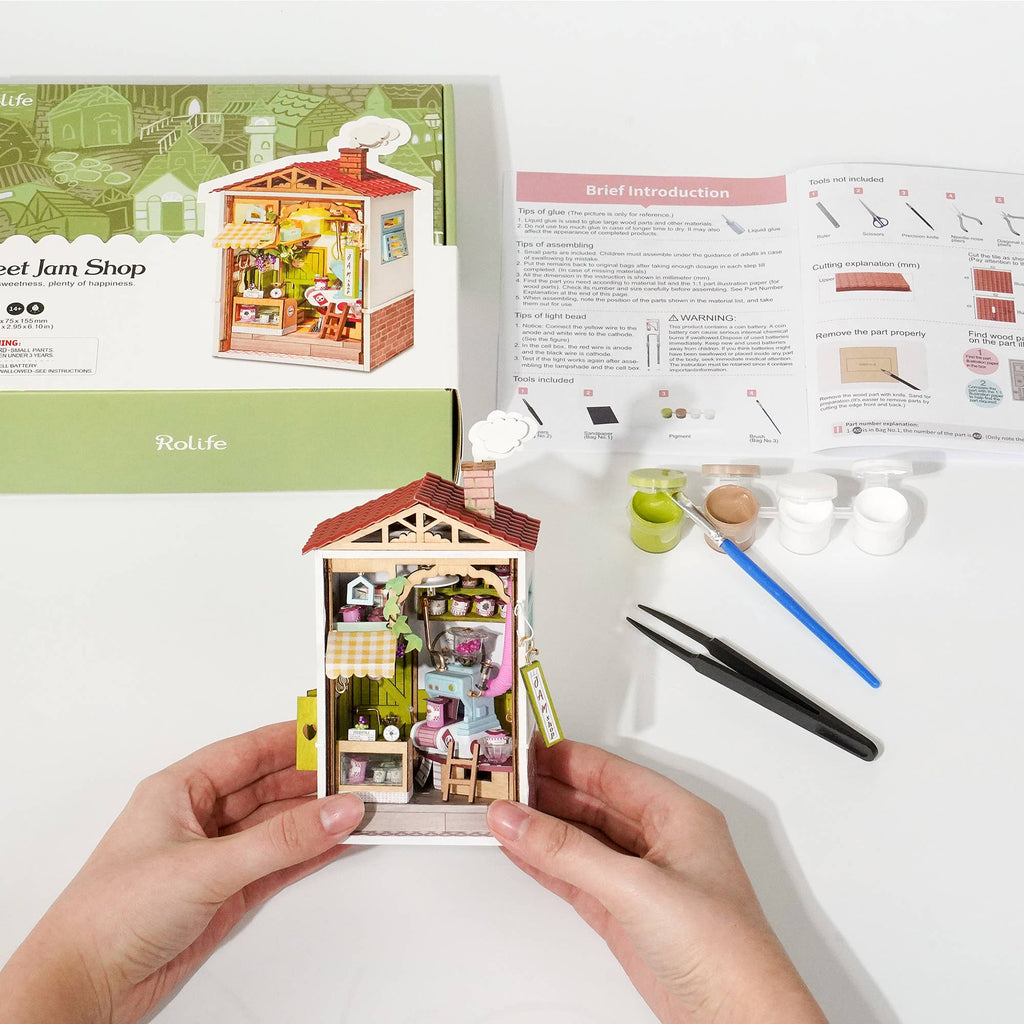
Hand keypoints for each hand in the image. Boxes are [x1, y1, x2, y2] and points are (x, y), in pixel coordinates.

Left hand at [0, 721, 363, 1023]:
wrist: (84, 986)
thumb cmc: (112, 914)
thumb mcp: (205, 867)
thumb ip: (279, 840)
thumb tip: (335, 812)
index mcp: (181, 789)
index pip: (249, 752)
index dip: (293, 740)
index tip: (335, 734)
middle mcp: (200, 817)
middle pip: (269, 787)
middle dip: (314, 781)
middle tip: (360, 775)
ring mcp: (216, 856)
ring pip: (278, 825)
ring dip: (317, 819)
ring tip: (361, 808)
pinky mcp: (227, 893)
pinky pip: (279, 862)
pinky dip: (311, 852)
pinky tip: (338, 841)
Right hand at [487, 740, 825, 1023]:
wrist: (740, 1020)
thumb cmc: (726, 951)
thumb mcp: (636, 887)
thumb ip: (569, 852)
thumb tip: (519, 819)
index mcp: (677, 815)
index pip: (609, 772)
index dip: (566, 758)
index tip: (524, 749)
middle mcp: (659, 842)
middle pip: (591, 802)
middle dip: (547, 791)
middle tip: (503, 782)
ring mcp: (640, 879)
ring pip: (580, 839)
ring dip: (541, 828)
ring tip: (501, 812)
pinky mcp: (625, 914)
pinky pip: (576, 875)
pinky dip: (546, 863)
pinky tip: (521, 850)